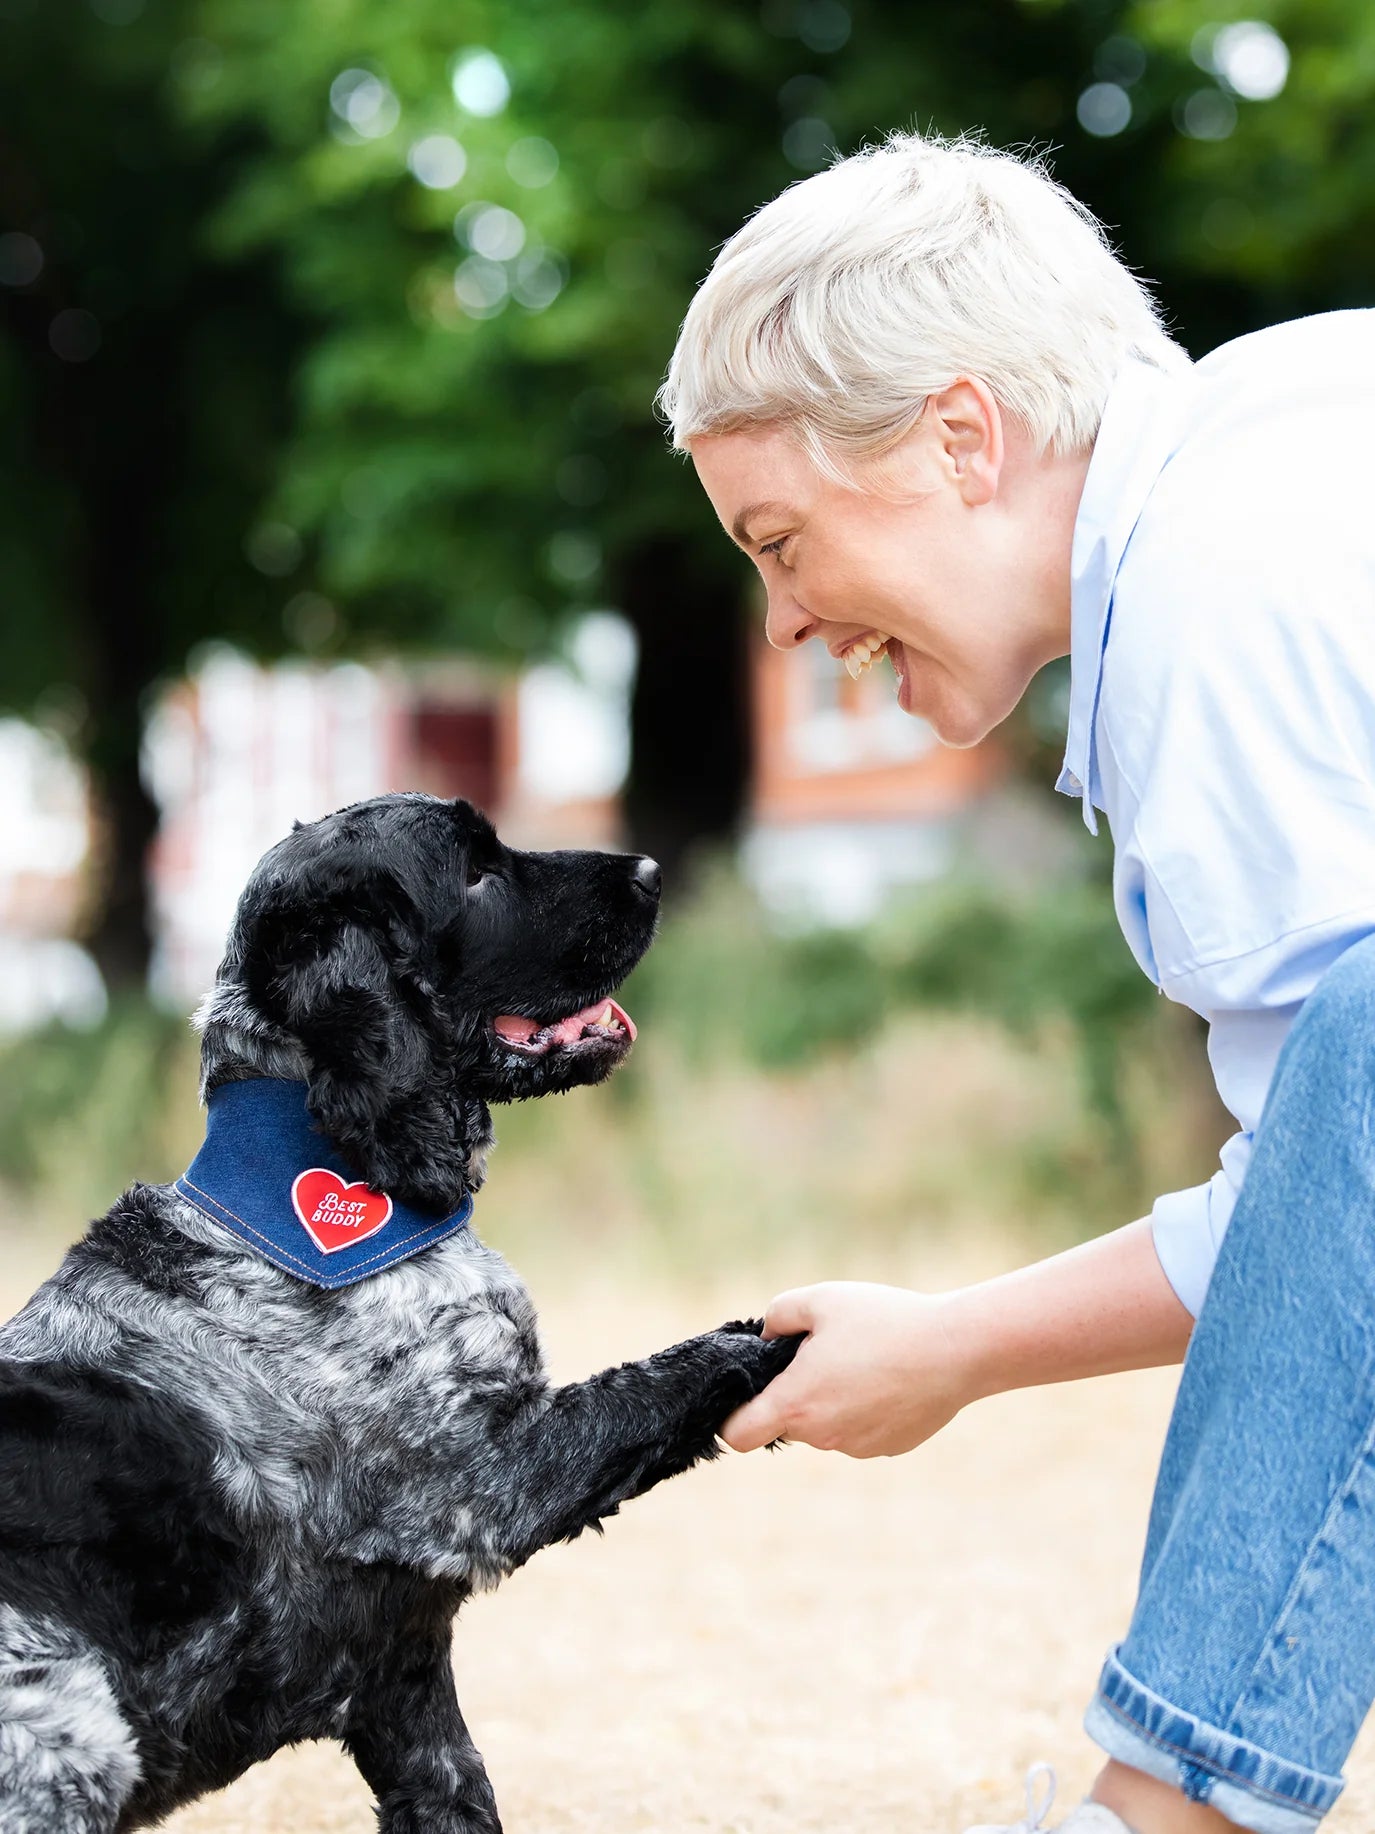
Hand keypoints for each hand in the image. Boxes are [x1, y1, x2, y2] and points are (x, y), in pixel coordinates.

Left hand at [719, 1281, 978, 1457]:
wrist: (956, 1350)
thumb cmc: (884, 1321)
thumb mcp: (820, 1299)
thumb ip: (778, 1316)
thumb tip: (766, 1337)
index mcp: (796, 1404)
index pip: (739, 1436)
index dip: (732, 1418)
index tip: (746, 1394)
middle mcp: (823, 1435)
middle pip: (787, 1424)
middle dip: (794, 1394)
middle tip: (821, 1354)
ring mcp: (858, 1446)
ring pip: (827, 1426)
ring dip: (832, 1400)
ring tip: (863, 1359)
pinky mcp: (889, 1447)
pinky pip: (862, 1429)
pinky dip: (865, 1409)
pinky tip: (890, 1376)